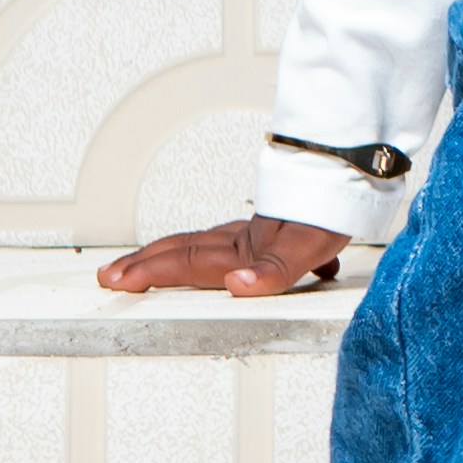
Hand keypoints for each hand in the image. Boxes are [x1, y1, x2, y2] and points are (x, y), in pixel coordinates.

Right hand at [100, 215, 348, 297]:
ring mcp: (252, 232)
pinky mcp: (269, 230)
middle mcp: (242, 239)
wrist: (353, 176)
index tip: (118, 282)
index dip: (151, 272)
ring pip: (198, 244)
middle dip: (143, 265)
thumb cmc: (331, 211)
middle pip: (183, 251)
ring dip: (166, 258)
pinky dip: (205, 251)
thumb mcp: (309, 246)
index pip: (188, 261)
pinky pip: (225, 240)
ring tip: (138, 267)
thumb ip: (272, 271)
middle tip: (108, 277)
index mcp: (244, 246)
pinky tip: (217, 267)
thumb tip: (236, 286)